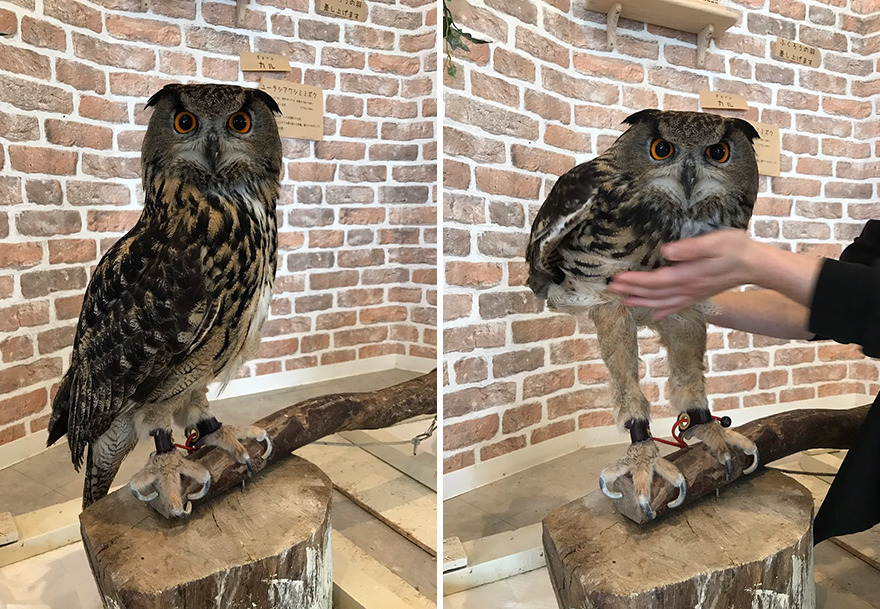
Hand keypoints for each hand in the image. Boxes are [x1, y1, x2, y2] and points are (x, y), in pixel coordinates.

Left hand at [608, 230, 758, 318]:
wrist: (757, 265)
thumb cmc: (737, 249)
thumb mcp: (715, 242)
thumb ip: (691, 248)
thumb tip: (667, 251)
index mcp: (689, 276)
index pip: (656, 281)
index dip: (635, 281)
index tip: (617, 279)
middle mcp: (688, 289)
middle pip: (655, 293)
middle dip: (632, 291)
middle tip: (612, 289)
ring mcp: (694, 294)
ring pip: (663, 302)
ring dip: (643, 302)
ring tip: (625, 301)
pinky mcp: (700, 294)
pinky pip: (678, 306)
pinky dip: (664, 310)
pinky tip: (655, 314)